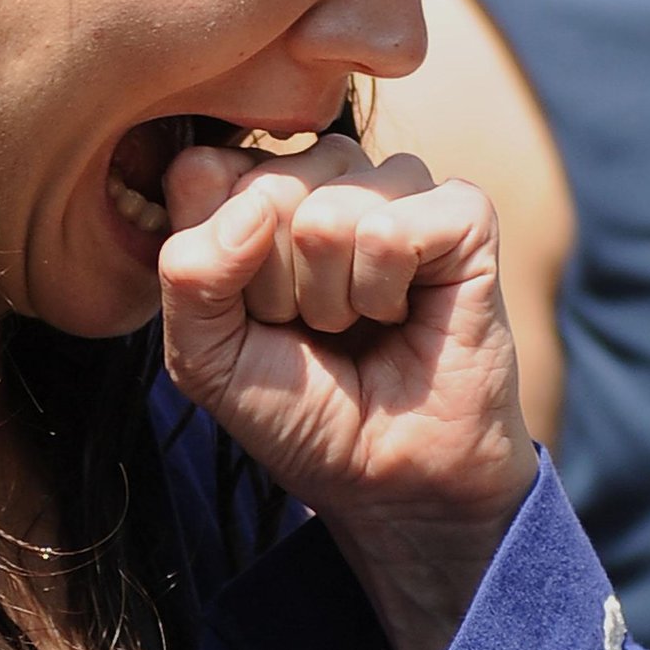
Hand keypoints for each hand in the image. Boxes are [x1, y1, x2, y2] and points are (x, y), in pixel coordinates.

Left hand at [157, 135, 536, 649]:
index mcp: (255, 187)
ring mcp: (394, 183)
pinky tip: (400, 312)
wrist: (390, 479)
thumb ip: (188, 274)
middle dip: (275, 288)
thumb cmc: (298, 406)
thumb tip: (255, 207)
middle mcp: (325, 171)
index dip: (213, 260)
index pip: (200, 170)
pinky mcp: (461, 211)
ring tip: (356, 321)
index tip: (247, 310)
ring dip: (331, 298)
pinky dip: (383, 295)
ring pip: (326, 214)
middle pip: (263, 192)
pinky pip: (390, 232)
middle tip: (311, 326)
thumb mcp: (204, 355)